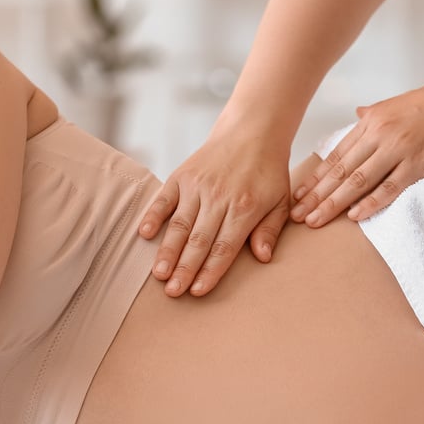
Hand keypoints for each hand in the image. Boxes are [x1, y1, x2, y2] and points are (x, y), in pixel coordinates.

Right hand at [138, 132, 291, 296]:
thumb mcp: (280, 200)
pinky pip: (164, 199)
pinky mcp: (181, 175)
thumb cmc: (268, 172)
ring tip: (159, 274)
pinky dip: (152, 215)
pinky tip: (143, 234)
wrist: (252, 131)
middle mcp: (218, 197)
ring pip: (179, 224)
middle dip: (185, 268)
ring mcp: (197, 186)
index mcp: (244, 207)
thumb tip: (263, 257)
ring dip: (168, 251)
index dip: (210, 271)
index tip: (198, 291)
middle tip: (173, 292)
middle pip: (199, 240)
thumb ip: (270, 230)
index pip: (224, 247)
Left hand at [290, 70, 423, 225]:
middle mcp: (380, 135)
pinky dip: (371, 202)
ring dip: (334, 203)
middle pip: (341, 171)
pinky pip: (390, 187)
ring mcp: (399, 149)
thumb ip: (373, 114)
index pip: (337, 155)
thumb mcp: (397, 104)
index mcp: (372, 121)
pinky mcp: (419, 163)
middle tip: (297, 215)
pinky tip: (354, 216)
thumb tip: (355, 113)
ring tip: (315, 220)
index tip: (297, 195)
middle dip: (316, 195)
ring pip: (359, 181)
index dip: (316, 178)